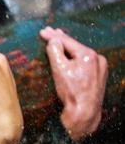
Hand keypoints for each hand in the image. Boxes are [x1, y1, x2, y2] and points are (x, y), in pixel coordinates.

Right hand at [41, 27, 107, 141]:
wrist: (84, 112)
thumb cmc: (71, 92)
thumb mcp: (59, 69)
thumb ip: (55, 51)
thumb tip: (53, 40)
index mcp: (88, 55)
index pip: (67, 41)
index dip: (53, 35)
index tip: (43, 31)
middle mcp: (98, 58)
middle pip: (75, 46)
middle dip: (60, 39)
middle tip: (49, 31)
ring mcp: (101, 67)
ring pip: (80, 53)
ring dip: (68, 48)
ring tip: (58, 40)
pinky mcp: (99, 75)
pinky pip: (85, 61)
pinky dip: (75, 56)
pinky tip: (69, 55)